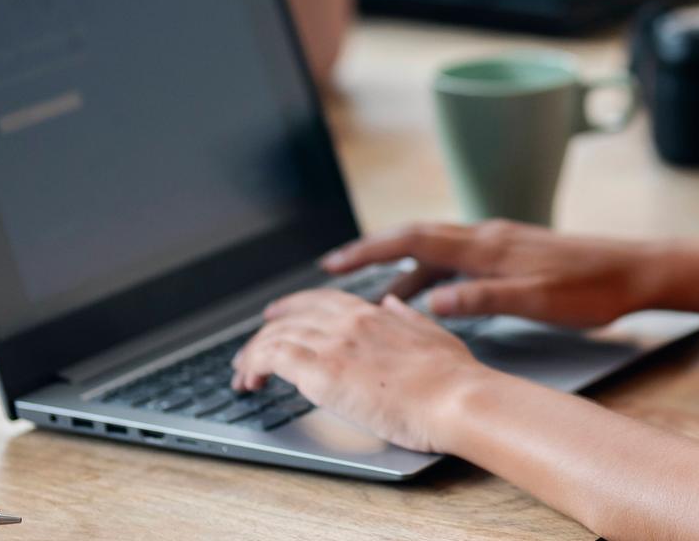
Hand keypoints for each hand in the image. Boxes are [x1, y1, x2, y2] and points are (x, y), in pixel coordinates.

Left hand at [229, 288, 483, 451]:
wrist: (455, 398)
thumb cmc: (453, 378)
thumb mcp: (434, 335)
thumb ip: (408, 319)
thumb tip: (392, 305)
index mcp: (375, 315)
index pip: (323, 300)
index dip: (295, 305)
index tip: (280, 315)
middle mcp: (349, 322)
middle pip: (292, 316)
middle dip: (266, 331)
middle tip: (250, 350)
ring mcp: (333, 344)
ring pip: (274, 337)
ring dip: (252, 354)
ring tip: (242, 375)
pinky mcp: (320, 372)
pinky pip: (270, 358)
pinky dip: (252, 366)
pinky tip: (249, 382)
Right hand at [319, 219, 661, 327]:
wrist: (636, 271)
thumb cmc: (592, 289)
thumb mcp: (535, 302)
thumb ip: (481, 300)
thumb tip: (429, 302)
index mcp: (488, 246)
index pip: (414, 240)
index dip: (370, 250)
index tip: (334, 262)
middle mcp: (489, 236)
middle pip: (417, 236)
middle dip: (373, 252)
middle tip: (336, 269)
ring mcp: (501, 242)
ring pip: (437, 249)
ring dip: (403, 268)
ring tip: (373, 296)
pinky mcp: (513, 252)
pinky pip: (459, 257)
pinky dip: (433, 273)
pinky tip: (432, 294)